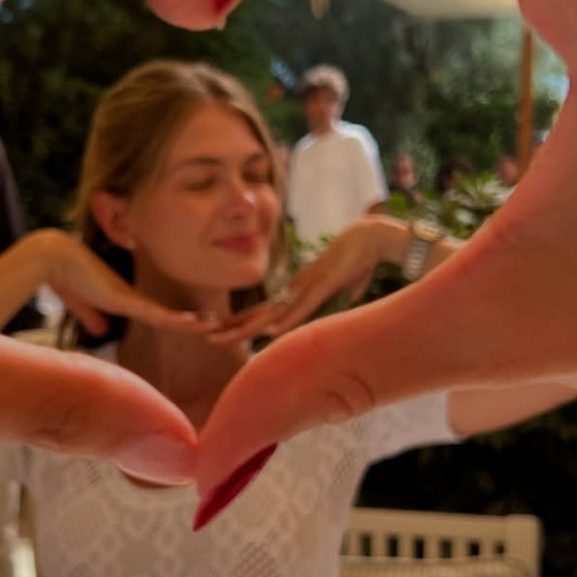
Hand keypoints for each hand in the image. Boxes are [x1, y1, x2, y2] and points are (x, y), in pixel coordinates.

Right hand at [31, 230, 209, 338]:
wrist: (53, 258)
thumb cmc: (64, 277)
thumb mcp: (80, 304)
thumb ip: (92, 317)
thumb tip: (101, 332)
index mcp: (124, 300)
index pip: (157, 314)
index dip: (178, 321)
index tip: (198, 325)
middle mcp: (132, 298)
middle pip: (168, 314)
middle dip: (192, 321)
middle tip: (217, 325)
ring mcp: (129, 298)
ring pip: (168, 315)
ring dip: (191, 323)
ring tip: (214, 325)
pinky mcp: (122, 299)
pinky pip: (154, 313)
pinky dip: (175, 320)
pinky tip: (194, 324)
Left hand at [207, 217, 438, 345]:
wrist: (371, 237)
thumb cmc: (357, 262)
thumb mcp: (341, 290)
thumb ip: (333, 301)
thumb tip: (335, 316)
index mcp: (297, 291)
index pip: (264, 311)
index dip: (242, 322)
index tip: (221, 333)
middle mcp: (297, 288)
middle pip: (260, 313)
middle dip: (233, 327)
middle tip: (206, 337)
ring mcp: (309, 286)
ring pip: (274, 312)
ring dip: (250, 327)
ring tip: (226, 338)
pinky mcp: (325, 284)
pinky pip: (305, 305)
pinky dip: (289, 318)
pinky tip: (273, 331)